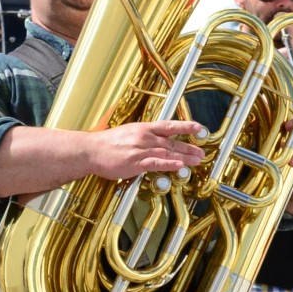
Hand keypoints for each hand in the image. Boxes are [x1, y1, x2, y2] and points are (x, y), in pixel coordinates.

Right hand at [84, 120, 206, 181]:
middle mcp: (144, 137)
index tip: (198, 128)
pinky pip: (156, 163)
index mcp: (143, 128)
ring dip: (184, 157)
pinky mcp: (135, 162)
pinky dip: (169, 164)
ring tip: (196, 161)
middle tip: (201, 153)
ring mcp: (140, 149)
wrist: (91, 150)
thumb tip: (155, 142)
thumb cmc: (106, 144)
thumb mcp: (128, 133)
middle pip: (172, 142)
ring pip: (167, 152)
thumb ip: (143, 137)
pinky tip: (179, 165)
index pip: (168, 125)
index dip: (185, 127)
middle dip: (189, 148)